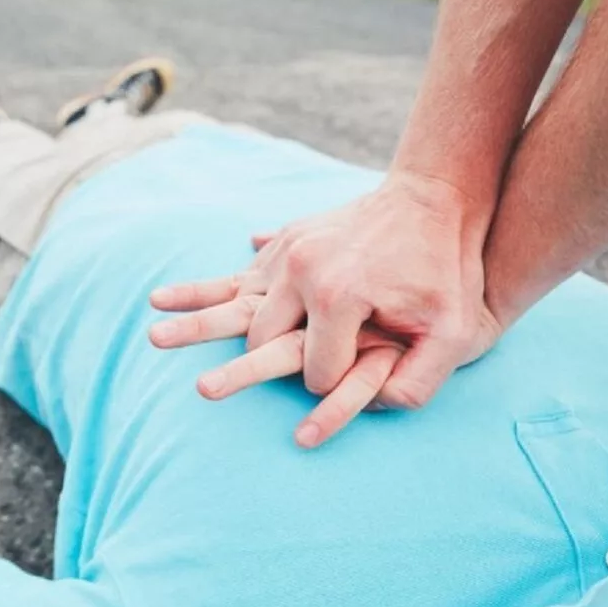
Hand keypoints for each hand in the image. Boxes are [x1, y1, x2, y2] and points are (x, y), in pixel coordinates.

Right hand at [149, 171, 502, 446]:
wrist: (433, 198)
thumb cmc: (446, 272)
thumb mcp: (453, 332)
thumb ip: (420, 380)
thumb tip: (377, 408)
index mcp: (338, 296)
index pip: (315, 370)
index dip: (332, 388)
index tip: (348, 382)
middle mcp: (302, 271)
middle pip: (262, 340)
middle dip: (245, 370)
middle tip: (204, 392)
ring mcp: (289, 252)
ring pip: (233, 301)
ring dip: (193, 321)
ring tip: (153, 336)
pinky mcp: (283, 241)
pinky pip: (238, 273)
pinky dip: (203, 288)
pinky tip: (165, 297)